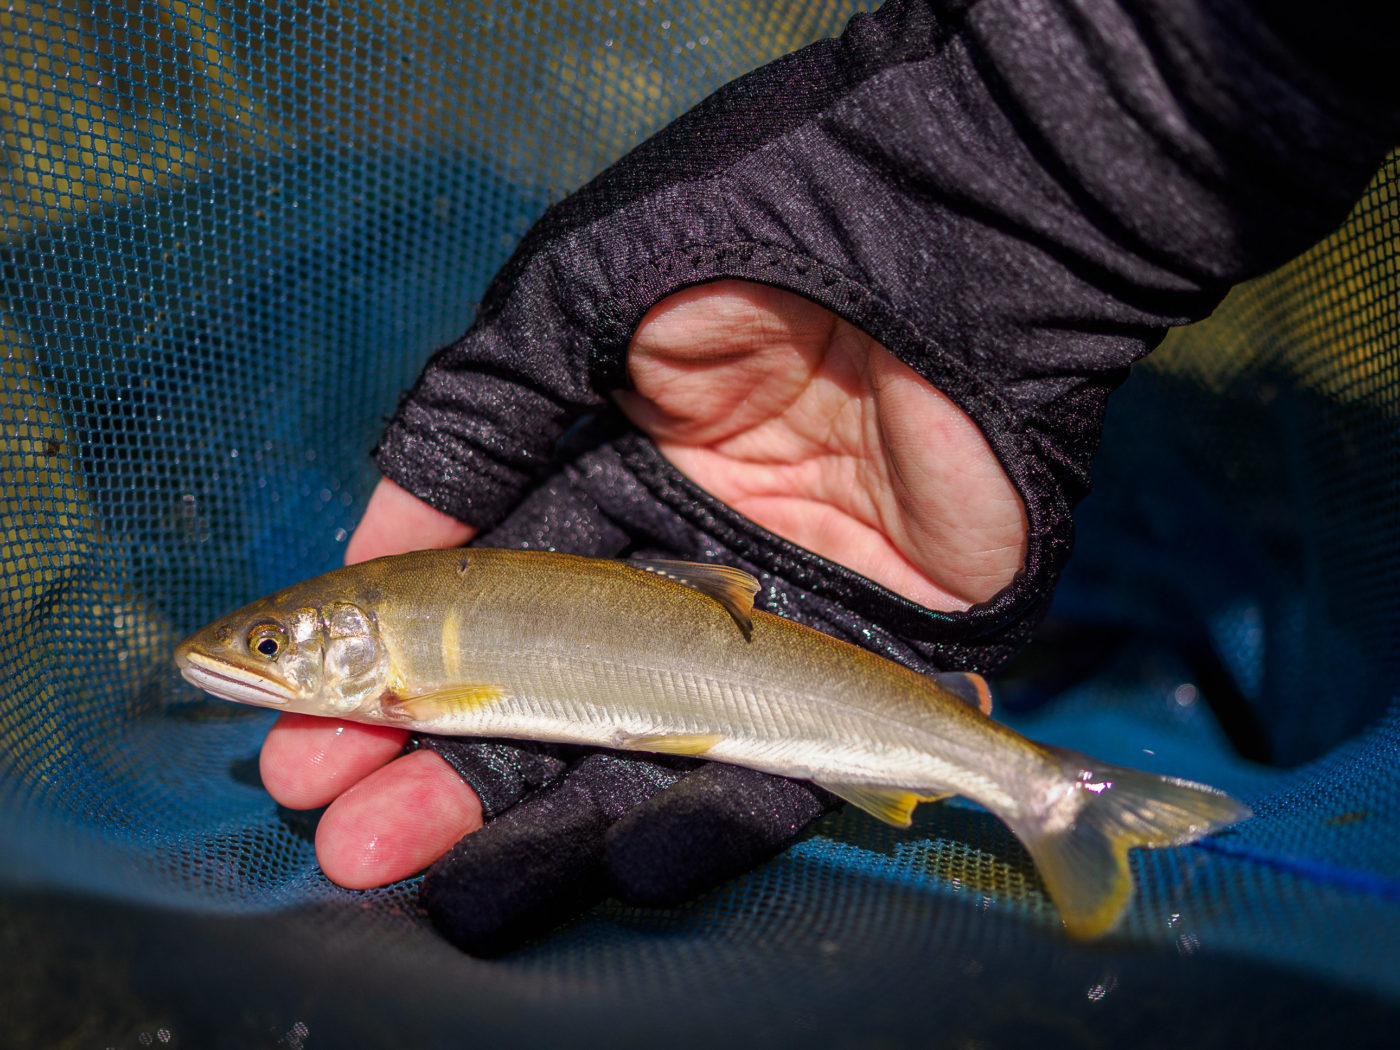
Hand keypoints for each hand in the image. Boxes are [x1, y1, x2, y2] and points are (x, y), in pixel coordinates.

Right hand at [259, 279, 1025, 895]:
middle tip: (344, 830)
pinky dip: (716, 816)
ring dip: (549, 819)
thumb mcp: (583, 298)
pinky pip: (788, 762)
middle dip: (441, 762)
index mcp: (607, 474)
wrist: (959, 233)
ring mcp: (775, 617)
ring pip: (647, 746)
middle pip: (549, 689)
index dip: (400, 671)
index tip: (307, 736)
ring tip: (437, 876)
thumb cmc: (763, 231)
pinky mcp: (878, 656)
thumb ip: (480, 415)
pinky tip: (626, 857)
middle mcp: (681, 559)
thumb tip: (377, 543)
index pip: (485, 600)